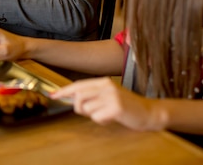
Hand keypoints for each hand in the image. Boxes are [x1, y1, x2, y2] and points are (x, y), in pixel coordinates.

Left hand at [50, 77, 166, 130]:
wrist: (149, 112)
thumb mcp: (108, 96)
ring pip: (87, 109)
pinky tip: (112, 118)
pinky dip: (102, 121)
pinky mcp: (116, 108)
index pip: (78, 85)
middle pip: (79, 97)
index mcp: (103, 81)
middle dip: (80, 108)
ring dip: (94, 115)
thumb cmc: (126, 106)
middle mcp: (106, 86)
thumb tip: (72, 99)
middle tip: (92, 112)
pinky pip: (97, 117)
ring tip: (106, 114)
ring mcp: (112, 96)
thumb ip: (92, 95)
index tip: (53, 95)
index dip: (64, 91)